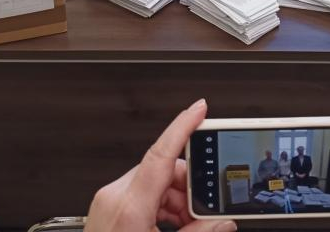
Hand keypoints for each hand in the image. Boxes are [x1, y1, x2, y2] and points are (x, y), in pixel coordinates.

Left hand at [85, 98, 235, 231]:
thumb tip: (223, 222)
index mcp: (129, 207)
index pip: (160, 153)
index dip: (183, 126)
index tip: (200, 109)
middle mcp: (115, 197)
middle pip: (164, 172)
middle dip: (190, 189)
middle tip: (205, 214)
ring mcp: (108, 203)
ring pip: (155, 185)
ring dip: (177, 202)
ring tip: (189, 227)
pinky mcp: (107, 210)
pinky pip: (141, 195)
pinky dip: (161, 207)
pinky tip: (172, 227)